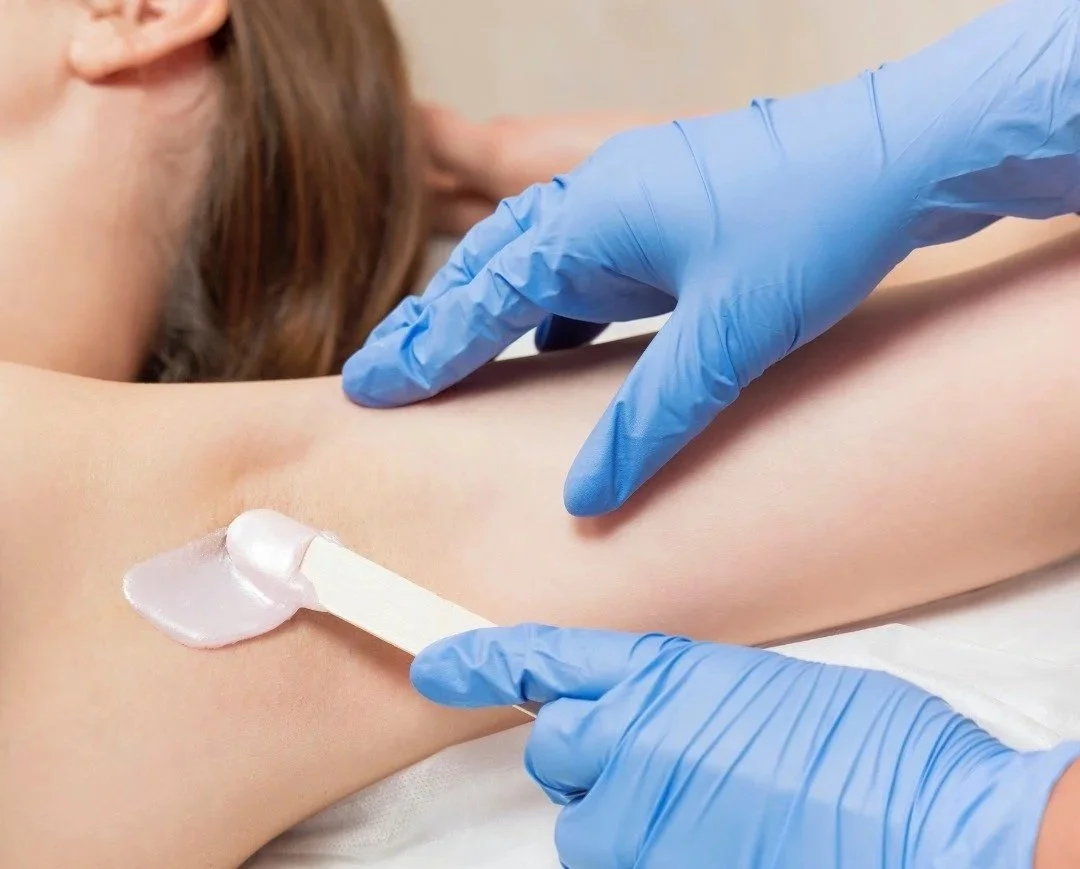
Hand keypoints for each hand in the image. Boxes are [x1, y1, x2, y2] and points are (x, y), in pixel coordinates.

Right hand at [347, 0, 1079, 515]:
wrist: (901, 153)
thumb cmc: (815, 225)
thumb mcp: (728, 338)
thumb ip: (649, 420)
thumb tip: (583, 500)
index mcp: (591, 219)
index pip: (481, 294)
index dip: (422, 348)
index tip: (368, 387)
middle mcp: (597, 201)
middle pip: (489, 268)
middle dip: (432, 325)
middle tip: (380, 374)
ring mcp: (631, 202)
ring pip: (533, 264)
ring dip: (489, 313)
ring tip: (451, 363)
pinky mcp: (667, 215)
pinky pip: (587, 266)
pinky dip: (556, 308)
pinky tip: (557, 344)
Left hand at [412, 625, 1079, 868]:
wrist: (929, 825)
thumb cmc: (869, 753)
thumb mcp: (764, 690)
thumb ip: (685, 699)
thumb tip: (652, 718)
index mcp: (660, 674)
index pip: (542, 659)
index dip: (482, 661)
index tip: (437, 662)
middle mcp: (626, 742)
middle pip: (553, 752)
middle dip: (589, 757)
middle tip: (659, 765)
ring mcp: (630, 821)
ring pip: (581, 825)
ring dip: (622, 819)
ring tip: (706, 818)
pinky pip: (615, 867)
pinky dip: (648, 857)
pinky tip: (711, 844)